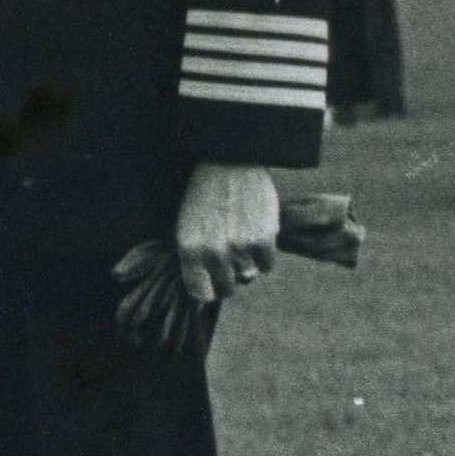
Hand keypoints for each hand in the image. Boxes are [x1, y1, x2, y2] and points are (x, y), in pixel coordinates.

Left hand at [172, 160, 280, 305]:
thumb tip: (205, 294)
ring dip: (248, 265)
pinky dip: (265, 256)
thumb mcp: (187, 225)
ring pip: (248, 277)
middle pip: (227, 288)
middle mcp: (212, 253)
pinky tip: (258, 237)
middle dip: (231, 279)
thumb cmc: (205, 194)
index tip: (214, 284)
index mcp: (188, 250)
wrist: (229, 161)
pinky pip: (267, 266)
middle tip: (232, 262)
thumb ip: (194, 258)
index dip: (209, 291)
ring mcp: (238, 248)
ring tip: (242, 241)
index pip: (200, 294)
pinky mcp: (263, 240)